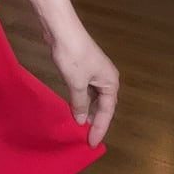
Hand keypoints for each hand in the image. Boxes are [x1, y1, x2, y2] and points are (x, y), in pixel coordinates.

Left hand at [49, 29, 118, 147]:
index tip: (91, 144)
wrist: (62, 29)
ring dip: (86, 110)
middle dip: (94, 120)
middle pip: (102, 105)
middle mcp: (106, 78)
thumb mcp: (77, 83)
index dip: (100, 128)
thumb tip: (82, 120)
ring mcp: (95, 71)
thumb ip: (80, 103)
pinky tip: (73, 106)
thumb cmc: (73, 56)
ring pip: (93, 97)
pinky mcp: (83, 67)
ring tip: (78, 125)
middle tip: (84, 137)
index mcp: (110, 82)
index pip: (107, 112)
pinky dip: (80, 99)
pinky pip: (85, 89)